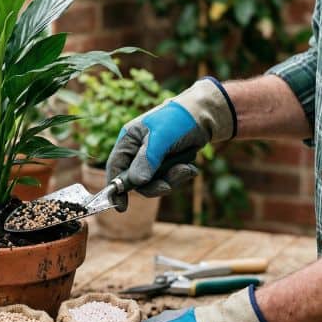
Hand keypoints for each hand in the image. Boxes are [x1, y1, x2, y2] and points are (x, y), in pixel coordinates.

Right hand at [106, 77, 235, 210]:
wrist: (206, 114)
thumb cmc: (179, 119)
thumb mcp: (161, 138)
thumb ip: (147, 160)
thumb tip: (137, 182)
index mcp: (129, 140)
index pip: (115, 167)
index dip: (115, 188)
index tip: (121, 207)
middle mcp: (137, 151)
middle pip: (136, 181)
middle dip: (154, 185)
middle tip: (167, 186)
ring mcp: (153, 158)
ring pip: (155, 182)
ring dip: (171, 179)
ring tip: (185, 168)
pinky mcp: (167, 163)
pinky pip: (169, 179)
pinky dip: (180, 175)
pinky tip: (190, 166)